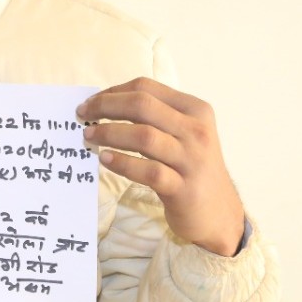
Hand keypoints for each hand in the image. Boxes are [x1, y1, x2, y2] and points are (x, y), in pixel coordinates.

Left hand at [78, 77, 244, 255]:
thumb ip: (153, 118)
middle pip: (142, 105)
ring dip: (109, 133)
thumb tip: (104, 105)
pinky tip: (104, 159)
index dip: (113, 91)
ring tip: (88, 136)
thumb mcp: (182, 135)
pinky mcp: (183, 188)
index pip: (147, 88)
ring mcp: (191, 160)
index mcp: (195, 110)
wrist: (219, 213)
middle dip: (106, 106)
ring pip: (143, 136)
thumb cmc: (191, 168)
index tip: (91, 101)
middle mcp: (196, 131)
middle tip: (82, 114)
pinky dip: (122, 162)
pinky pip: (147, 171)